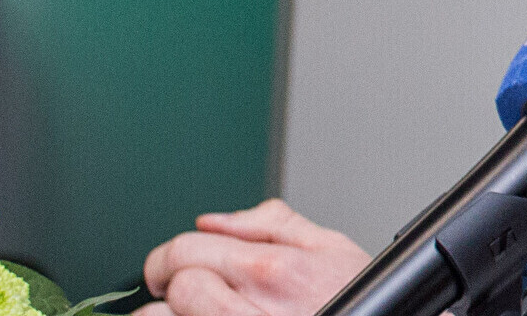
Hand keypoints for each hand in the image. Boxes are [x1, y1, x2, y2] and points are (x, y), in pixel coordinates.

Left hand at [140, 199, 370, 315]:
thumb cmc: (360, 301)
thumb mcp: (329, 247)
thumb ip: (270, 223)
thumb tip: (214, 219)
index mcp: (270, 268)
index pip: (184, 250)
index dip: (166, 258)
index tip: (166, 269)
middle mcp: (247, 308)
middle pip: (172, 290)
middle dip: (169, 289)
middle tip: (178, 294)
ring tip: (190, 313)